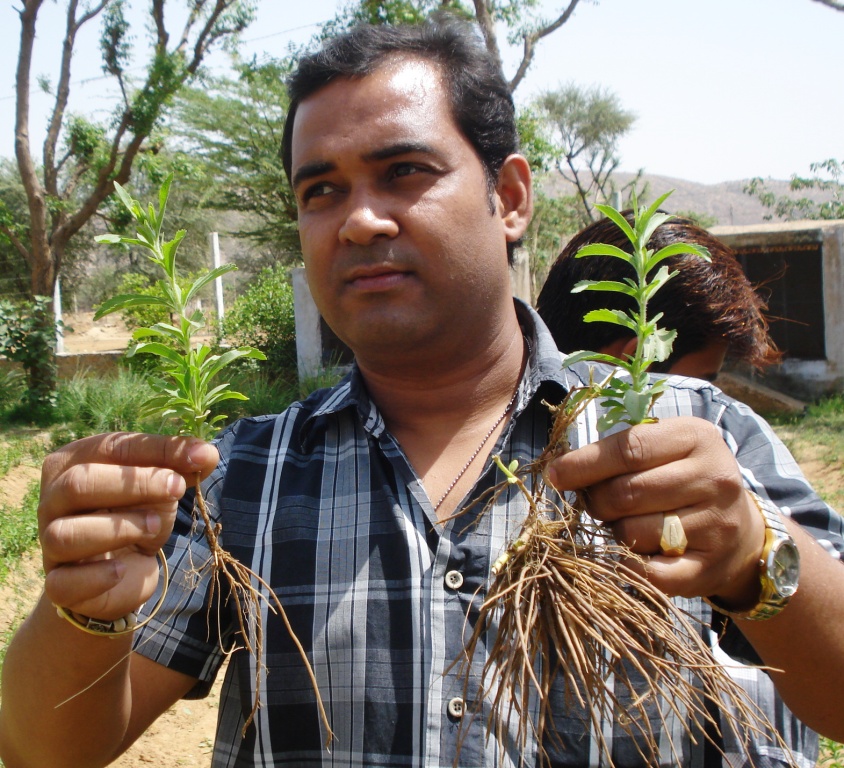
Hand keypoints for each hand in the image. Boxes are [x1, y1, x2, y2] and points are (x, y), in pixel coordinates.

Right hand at [38, 432, 218, 620]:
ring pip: (66, 533)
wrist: (125, 570)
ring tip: (154, 526)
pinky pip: (64, 583)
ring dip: (119, 528)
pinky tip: (123, 569)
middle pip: (78, 484)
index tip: (198, 458)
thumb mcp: (161, 484)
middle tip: (176, 488)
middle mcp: (52, 500)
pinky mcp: (57, 584)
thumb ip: (181, 464)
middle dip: (134, 484)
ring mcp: (49, 544)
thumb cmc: (137, 514)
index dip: (156, 450)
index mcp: (73, 463)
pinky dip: (98, 576)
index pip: (110, 447)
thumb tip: (206, 453)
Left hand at [546, 416, 765, 605]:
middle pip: (626, 493)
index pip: (629, 449)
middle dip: (597, 501)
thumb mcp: (663, 450)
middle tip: (598, 504)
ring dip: (615, 531)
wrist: (742, 531)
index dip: (584, 464)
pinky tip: (630, 554)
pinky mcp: (710, 567)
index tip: (556, 474)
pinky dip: (628, 565)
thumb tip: (561, 470)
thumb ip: (619, 452)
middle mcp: (714, 478)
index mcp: (696, 438)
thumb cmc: (683, 480)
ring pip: (633, 532)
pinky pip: (650, 573)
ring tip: (627, 524)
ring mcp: (717, 524)